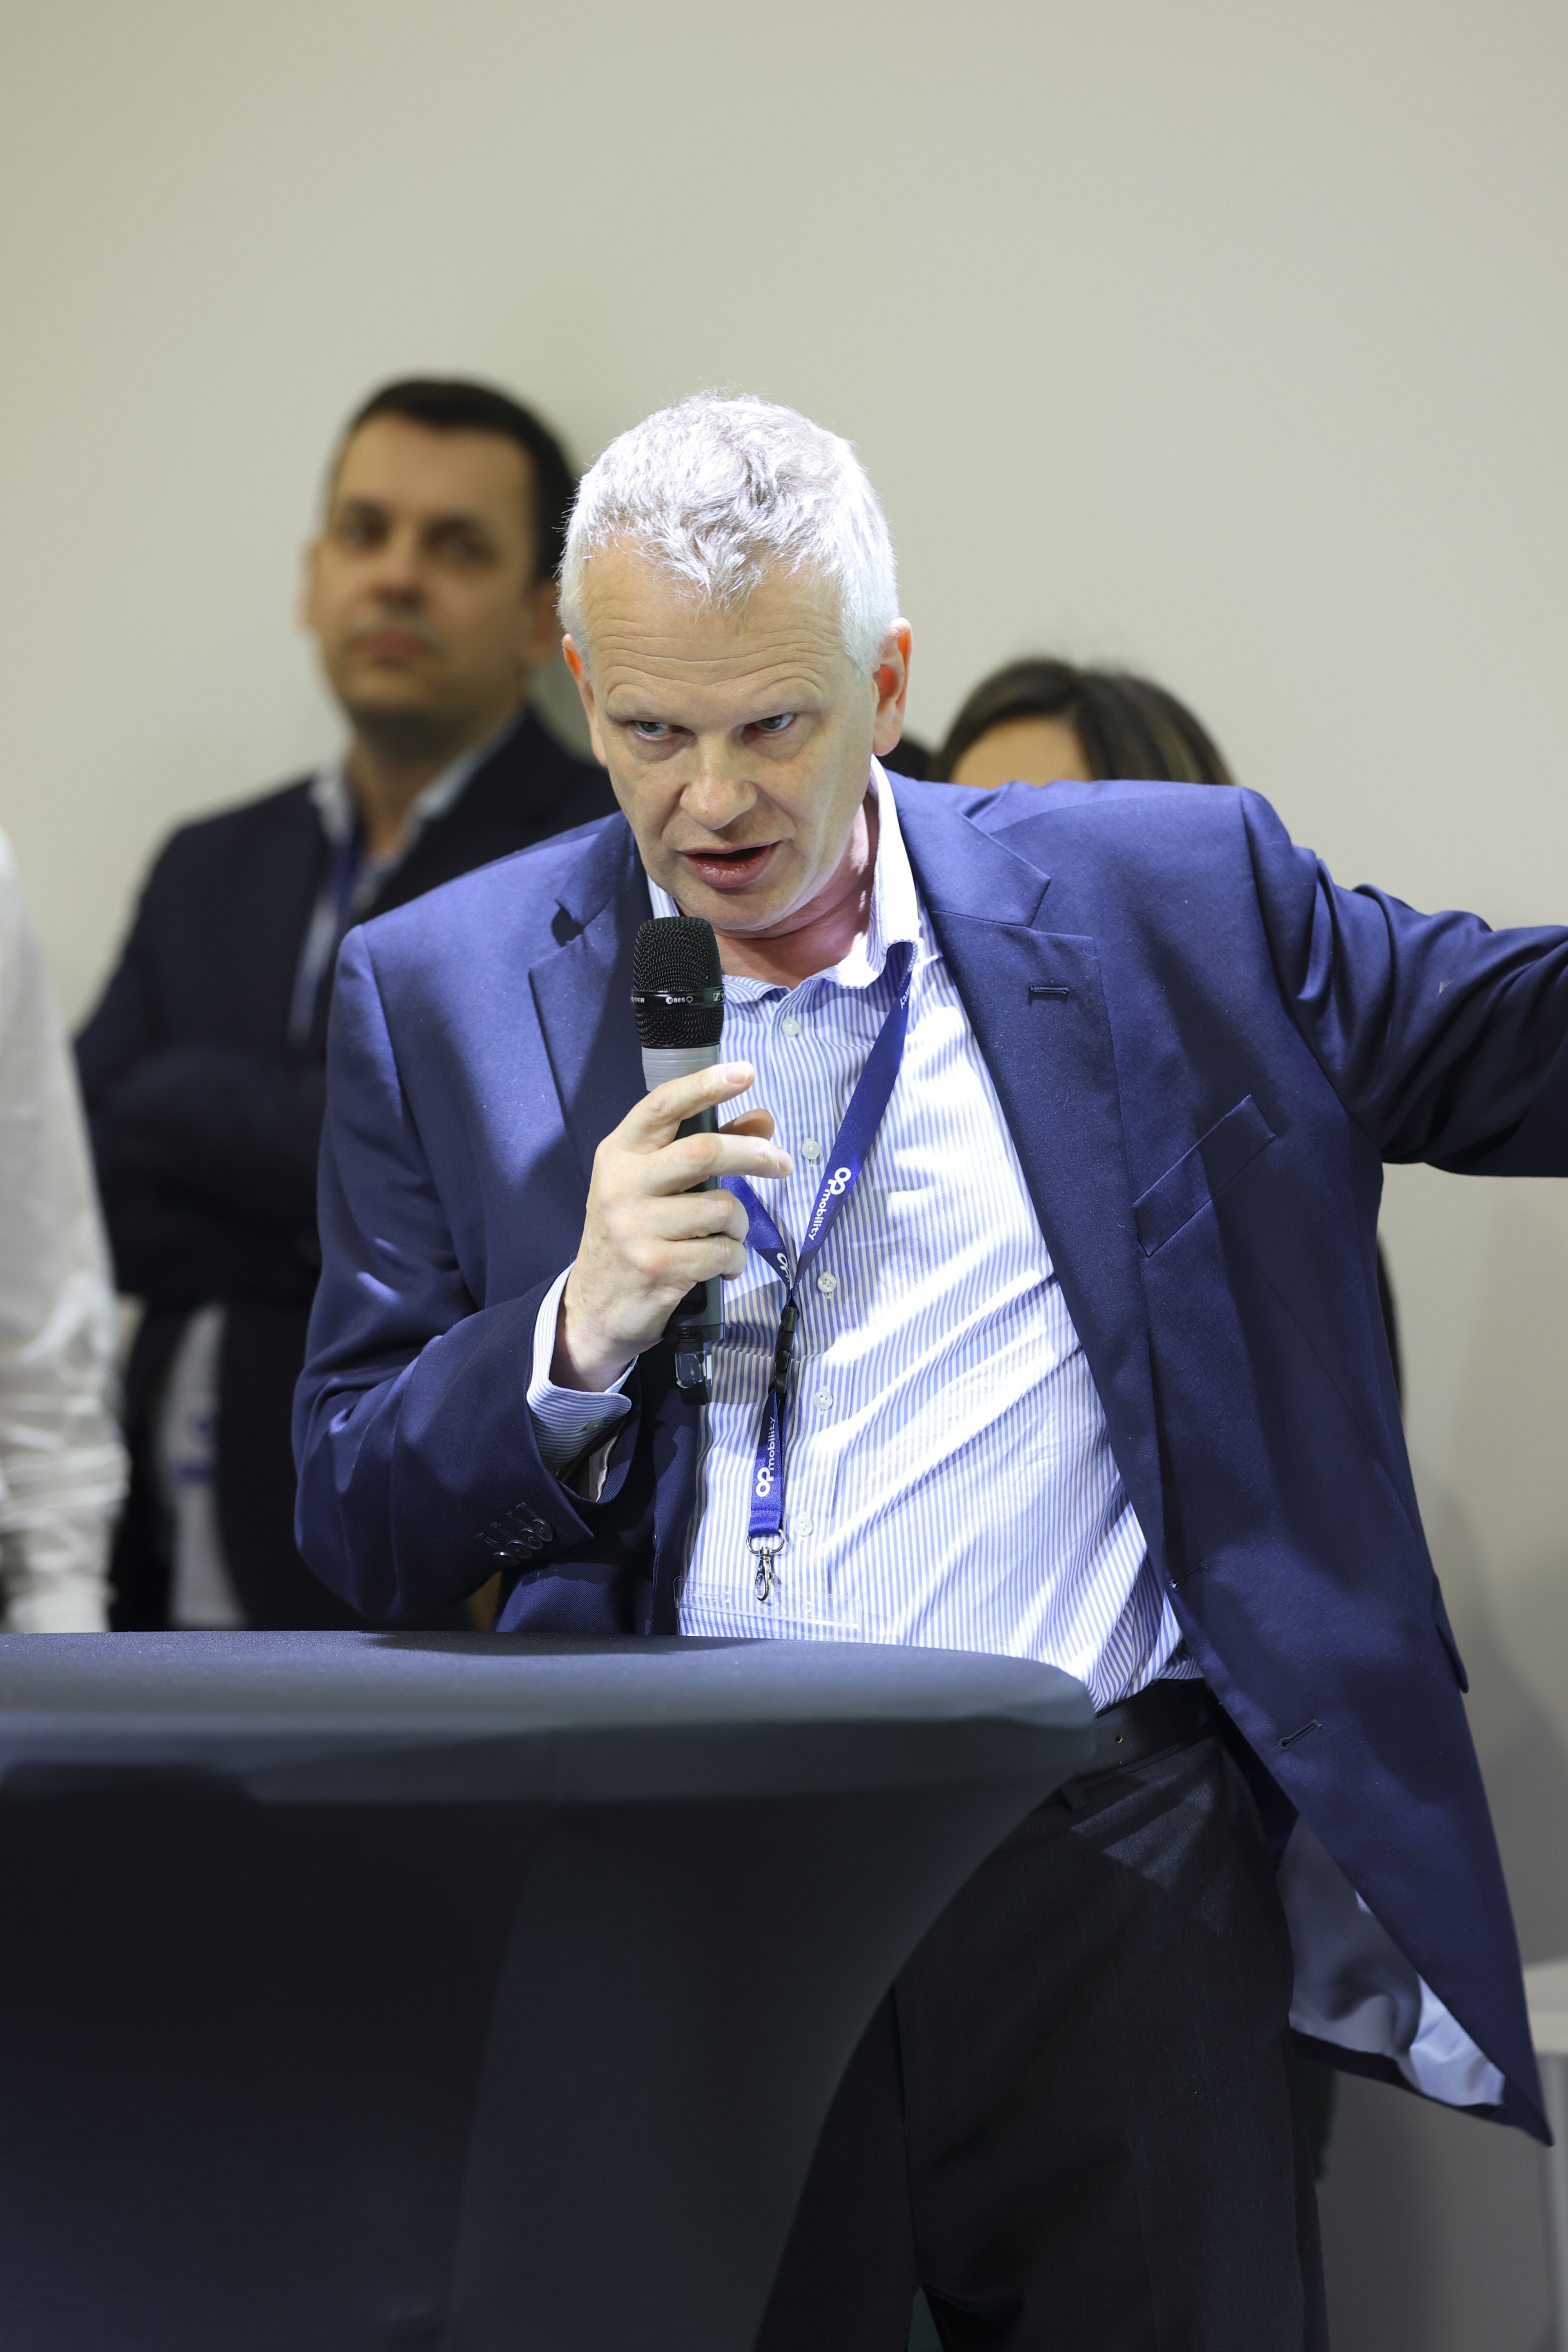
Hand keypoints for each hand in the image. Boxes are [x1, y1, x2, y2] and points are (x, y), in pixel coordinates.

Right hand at [552, 1062, 789, 1392]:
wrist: (596, 1305)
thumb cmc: (633, 1232)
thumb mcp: (655, 1184)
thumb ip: (704, 1146)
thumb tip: (762, 1120)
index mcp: (619, 1153)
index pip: (662, 1106)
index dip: (705, 1085)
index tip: (745, 1072)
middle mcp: (623, 1184)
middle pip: (704, 1151)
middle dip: (754, 1156)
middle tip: (781, 1164)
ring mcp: (637, 1227)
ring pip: (721, 1207)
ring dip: (739, 1223)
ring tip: (728, 1235)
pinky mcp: (657, 1267)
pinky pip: (722, 1252)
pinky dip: (734, 1259)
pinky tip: (722, 1265)